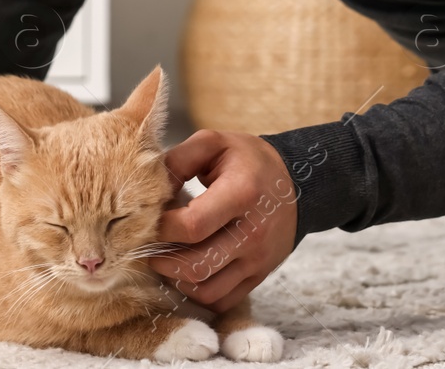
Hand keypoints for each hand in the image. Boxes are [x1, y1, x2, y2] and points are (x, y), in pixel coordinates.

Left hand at [145, 129, 298, 312]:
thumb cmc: (247, 161)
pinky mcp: (259, 276)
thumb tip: (149, 192)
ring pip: (207, 290)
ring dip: (177, 280)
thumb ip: (177, 161)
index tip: (151, 220)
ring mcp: (258, 259)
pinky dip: (198, 293)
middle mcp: (253, 232)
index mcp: (241, 194)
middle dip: (162, 260)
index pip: (191, 226)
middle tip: (149, 246)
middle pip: (196, 265)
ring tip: (167, 260)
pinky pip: (222, 300)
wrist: (296, 182)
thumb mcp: (214, 144)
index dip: (162, 228)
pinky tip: (187, 273)